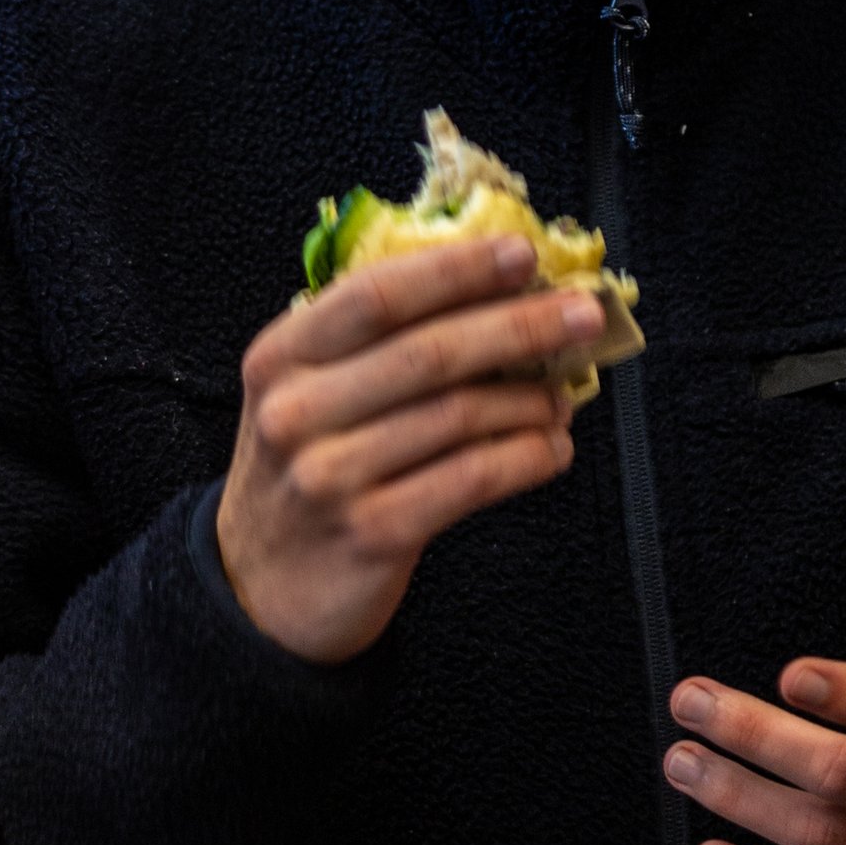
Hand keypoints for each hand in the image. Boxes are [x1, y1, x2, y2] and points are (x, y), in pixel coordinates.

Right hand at [218, 239, 605, 661]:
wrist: (261, 589)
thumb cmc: (307, 470)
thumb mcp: (308, 394)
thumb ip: (375, 345)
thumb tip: (498, 294)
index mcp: (282, 356)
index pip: (378, 295)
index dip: (457, 270)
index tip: (523, 255)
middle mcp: (297, 411)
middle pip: (430, 352)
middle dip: (521, 326)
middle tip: (584, 315)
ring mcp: (331, 476)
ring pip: (460, 415)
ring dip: (531, 399)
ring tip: (565, 393)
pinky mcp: (373, 532)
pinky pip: (471, 479)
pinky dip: (525, 456)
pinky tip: (552, 448)